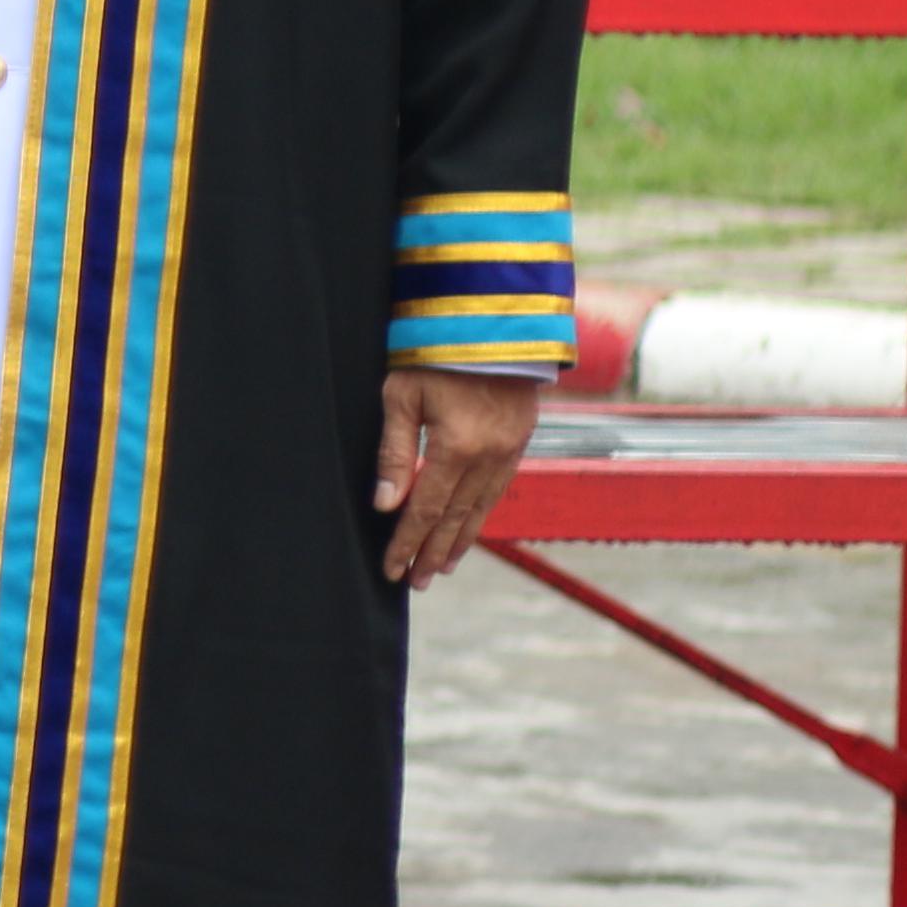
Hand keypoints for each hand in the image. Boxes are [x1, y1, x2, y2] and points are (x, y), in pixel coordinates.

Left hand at [376, 366, 537, 584]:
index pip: (427, 509)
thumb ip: (394, 452)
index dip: (407, 542)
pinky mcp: (520, 441)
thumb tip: (386, 504)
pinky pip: (498, 489)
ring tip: (442, 566)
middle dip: (432, 552)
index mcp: (457, 447)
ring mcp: (510, 450)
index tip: (392, 569)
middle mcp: (490, 456)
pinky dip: (481, 514)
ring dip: (460, 540)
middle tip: (416, 582)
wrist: (494, 324)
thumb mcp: (401, 395)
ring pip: (482, 508)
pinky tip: (470, 528)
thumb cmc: (435, 353)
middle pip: (456, 518)